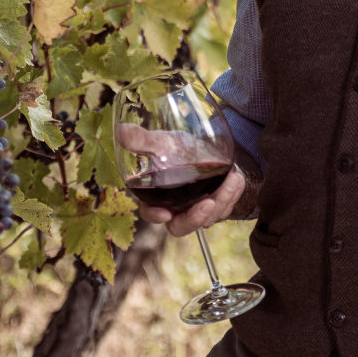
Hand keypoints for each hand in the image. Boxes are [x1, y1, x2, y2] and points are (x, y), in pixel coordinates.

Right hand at [114, 122, 247, 237]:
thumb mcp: (163, 140)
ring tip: (232, 180)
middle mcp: (177, 208)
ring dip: (222, 201)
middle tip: (207, 205)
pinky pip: (225, 207)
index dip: (155, 216)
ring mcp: (198, 209)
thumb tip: (121, 130)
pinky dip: (233, 194)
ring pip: (208, 217)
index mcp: (158, 197)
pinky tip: (236, 178)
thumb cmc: (177, 147)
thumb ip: (144, 140)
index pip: (151, 213)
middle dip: (195, 219)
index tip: (164, 214)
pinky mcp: (217, 206)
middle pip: (181, 226)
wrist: (205, 145)